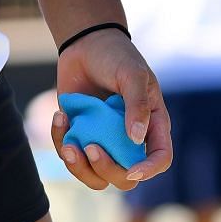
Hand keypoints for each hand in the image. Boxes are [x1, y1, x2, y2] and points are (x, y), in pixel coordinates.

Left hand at [48, 28, 171, 190]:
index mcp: (151, 125)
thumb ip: (136, 104)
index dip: (149, 170)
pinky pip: (71, 156)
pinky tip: (60, 117)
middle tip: (90, 147)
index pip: (160, 158)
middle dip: (106, 169)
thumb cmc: (116, 56)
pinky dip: (62, 142)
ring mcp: (103, 140)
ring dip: (79, 167)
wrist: (86, 44)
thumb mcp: (131, 74)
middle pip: (124, 177)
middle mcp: (129, 139)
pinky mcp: (80, 136)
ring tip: (69, 144)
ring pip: (95, 176)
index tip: (131, 170)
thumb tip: (136, 139)